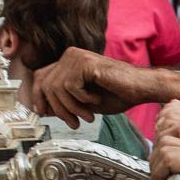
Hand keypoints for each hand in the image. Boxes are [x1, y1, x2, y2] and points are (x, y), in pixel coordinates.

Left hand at [23, 48, 145, 128]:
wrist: (142, 88)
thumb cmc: (120, 94)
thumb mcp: (86, 102)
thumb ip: (67, 102)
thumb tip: (45, 109)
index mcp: (69, 62)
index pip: (41, 77)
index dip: (38, 96)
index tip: (43, 113)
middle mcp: (70, 56)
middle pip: (46, 84)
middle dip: (58, 109)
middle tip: (74, 123)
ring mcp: (76, 57)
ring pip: (56, 87)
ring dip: (72, 108)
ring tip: (88, 116)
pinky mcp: (85, 63)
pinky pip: (70, 86)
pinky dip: (82, 99)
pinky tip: (95, 100)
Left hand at [152, 108, 179, 179]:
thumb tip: (162, 139)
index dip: (163, 132)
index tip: (159, 154)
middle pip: (172, 127)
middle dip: (158, 147)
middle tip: (158, 170)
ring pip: (166, 143)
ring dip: (156, 163)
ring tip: (161, 179)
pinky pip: (168, 157)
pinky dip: (159, 172)